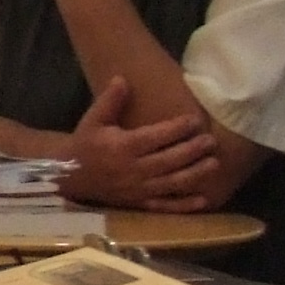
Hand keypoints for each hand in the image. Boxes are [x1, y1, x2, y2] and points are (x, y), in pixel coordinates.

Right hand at [59, 77, 221, 209]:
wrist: (69, 175)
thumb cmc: (85, 144)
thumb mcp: (93, 119)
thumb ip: (110, 100)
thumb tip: (122, 78)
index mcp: (123, 147)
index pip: (156, 137)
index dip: (177, 129)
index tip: (196, 120)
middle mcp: (133, 169)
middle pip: (169, 160)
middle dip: (192, 150)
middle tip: (211, 140)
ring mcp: (138, 189)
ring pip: (172, 183)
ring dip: (195, 174)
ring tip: (214, 163)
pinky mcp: (139, 203)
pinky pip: (164, 206)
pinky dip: (184, 205)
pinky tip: (204, 200)